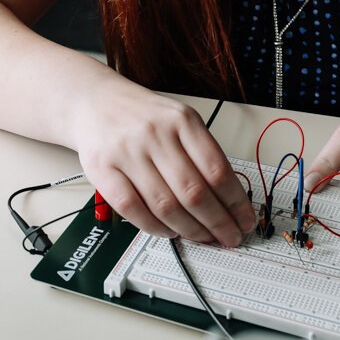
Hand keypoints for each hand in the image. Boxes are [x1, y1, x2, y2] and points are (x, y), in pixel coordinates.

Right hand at [69, 82, 255, 246]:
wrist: (94, 102)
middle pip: (194, 192)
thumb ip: (202, 153)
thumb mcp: (179, 120)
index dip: (235, 202)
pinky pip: (133, 209)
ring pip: (165, 206)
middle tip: (229, 237)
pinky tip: (169, 232)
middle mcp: (155, 134)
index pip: (217, 169)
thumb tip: (230, 199)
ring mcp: (127, 152)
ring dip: (190, 230)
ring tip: (203, 237)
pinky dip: (155, 228)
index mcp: (182, 120)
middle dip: (217, 223)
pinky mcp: (102, 170)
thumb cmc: (143, 116)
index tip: (244, 219)